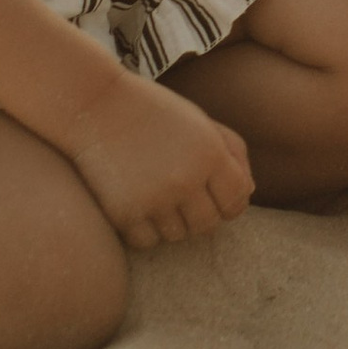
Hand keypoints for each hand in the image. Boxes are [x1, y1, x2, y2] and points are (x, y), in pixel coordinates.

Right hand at [60, 69, 254, 251]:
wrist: (100, 106)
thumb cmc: (157, 112)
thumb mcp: (202, 122)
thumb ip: (232, 153)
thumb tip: (247, 193)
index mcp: (211, 153)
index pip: (237, 200)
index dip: (232, 203)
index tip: (220, 199)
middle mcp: (187, 180)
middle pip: (208, 224)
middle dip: (203, 215)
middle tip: (188, 199)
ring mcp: (154, 200)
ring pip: (178, 235)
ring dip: (174, 223)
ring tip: (162, 197)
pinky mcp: (124, 214)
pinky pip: (147, 242)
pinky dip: (147, 231)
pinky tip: (142, 207)